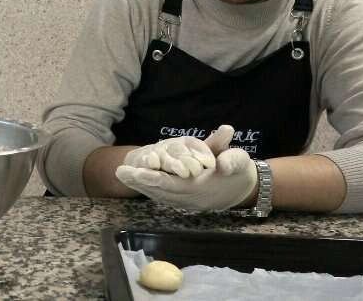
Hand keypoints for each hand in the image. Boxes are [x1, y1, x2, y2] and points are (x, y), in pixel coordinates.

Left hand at [115, 128, 256, 210]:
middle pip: (160, 191)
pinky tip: (132, 179)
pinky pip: (160, 195)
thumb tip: (224, 162)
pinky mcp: (181, 200)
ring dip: (138, 185)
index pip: (173, 184)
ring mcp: (185, 201)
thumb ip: (232, 161)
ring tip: (120, 174)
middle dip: (139, 182)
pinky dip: (146, 187)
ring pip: (157, 194)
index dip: (154, 179)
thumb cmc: (238, 170)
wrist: (242, 188)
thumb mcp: (239, 161)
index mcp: (201, 188)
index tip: (137, 172)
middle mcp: (190, 198)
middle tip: (119, 171)